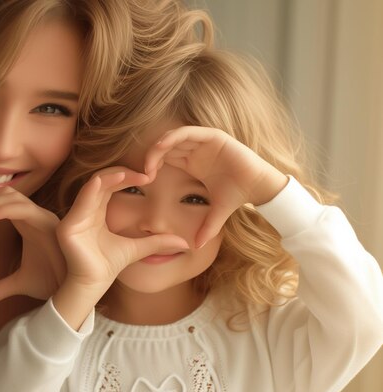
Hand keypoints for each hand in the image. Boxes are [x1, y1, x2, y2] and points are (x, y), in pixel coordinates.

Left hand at [0, 187, 64, 317]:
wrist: (73, 291)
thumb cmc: (51, 282)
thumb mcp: (18, 284)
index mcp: (27, 223)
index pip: (1, 202)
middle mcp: (35, 215)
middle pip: (4, 193)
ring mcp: (43, 216)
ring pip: (11, 195)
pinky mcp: (48, 222)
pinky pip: (21, 207)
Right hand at [55, 168, 188, 309]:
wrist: (93, 286)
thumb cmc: (109, 266)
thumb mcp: (138, 248)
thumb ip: (156, 242)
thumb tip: (184, 243)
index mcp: (96, 212)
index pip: (110, 186)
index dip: (127, 178)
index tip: (149, 177)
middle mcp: (84, 211)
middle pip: (102, 181)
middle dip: (122, 173)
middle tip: (145, 173)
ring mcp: (74, 217)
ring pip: (92, 186)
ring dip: (111, 177)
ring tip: (130, 174)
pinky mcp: (68, 226)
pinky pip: (82, 200)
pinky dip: (95, 188)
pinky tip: (110, 182)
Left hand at [144, 126, 287, 247]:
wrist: (258, 187)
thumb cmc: (237, 195)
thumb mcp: (216, 213)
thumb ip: (206, 228)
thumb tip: (197, 247)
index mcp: (192, 163)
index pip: (166, 158)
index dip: (154, 166)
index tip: (147, 180)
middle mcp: (195, 150)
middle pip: (166, 147)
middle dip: (153, 156)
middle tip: (145, 172)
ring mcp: (203, 142)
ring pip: (174, 137)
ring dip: (160, 146)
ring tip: (150, 161)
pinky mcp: (213, 136)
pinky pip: (189, 132)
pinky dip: (174, 136)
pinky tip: (163, 146)